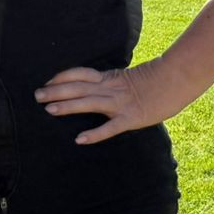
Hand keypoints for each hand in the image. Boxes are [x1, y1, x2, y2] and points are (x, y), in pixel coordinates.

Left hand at [36, 59, 183, 145]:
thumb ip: (111, 82)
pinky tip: (79, 139)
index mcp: (110, 77)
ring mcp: (120, 103)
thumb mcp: (128, 77)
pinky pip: (110, 127)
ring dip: (68, 107)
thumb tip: (94, 86)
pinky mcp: (131, 118)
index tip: (47, 82)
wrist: (176, 80)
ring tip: (49, 110)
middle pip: (78, 88)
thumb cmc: (155, 80)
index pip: (79, 74)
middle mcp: (111, 89)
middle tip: (37, 96)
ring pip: (89, 103)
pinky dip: (95, 133)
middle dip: (56, 91)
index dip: (62, 77)